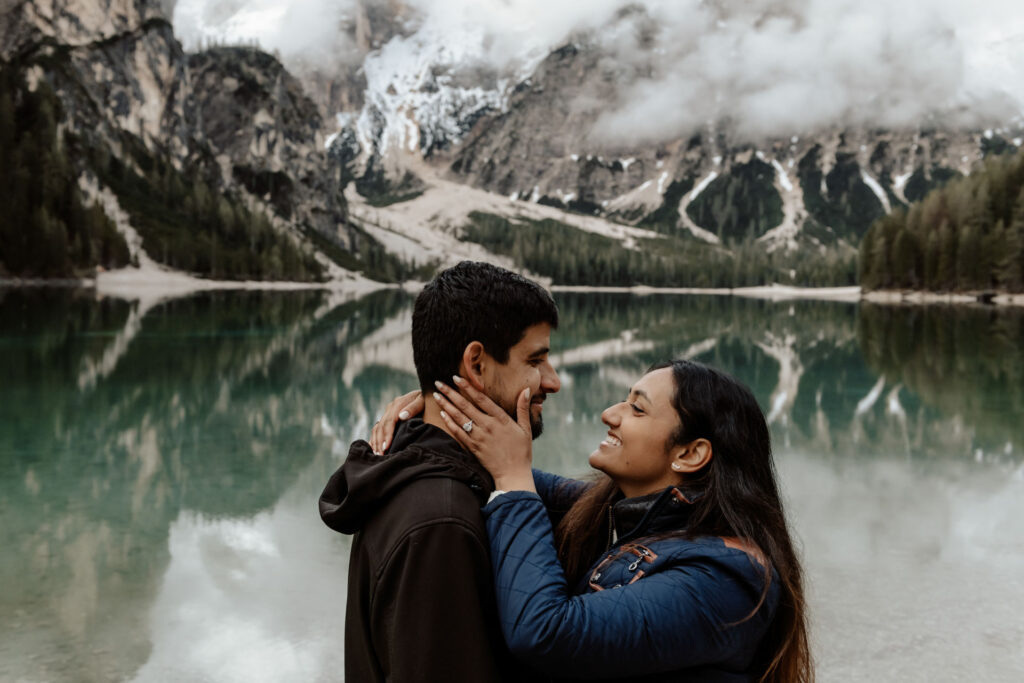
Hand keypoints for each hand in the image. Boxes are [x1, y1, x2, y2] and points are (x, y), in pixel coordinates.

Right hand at [370, 390, 423, 453]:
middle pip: (381, 426)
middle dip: (380, 441)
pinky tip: (374, 448)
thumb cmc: (426, 399)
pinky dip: (374, 438)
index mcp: (397, 404)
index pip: (389, 421)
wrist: (425, 394)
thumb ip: (413, 408)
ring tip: (377, 454)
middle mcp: (390, 408)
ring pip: (377, 428)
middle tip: (380, 455)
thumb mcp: (422, 401)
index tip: (386, 447)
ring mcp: (388, 413)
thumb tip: (401, 416)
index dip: (387, 435)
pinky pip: (377, 428)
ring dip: (376, 441)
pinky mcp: (387, 417)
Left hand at [432, 376, 535, 492]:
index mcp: (501, 419)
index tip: (456, 377)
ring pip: (459, 417)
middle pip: (465, 405)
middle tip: (438, 383)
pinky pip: (458, 432)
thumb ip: (523, 408)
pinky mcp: (473, 448)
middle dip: (451, 393)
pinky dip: (449, 422)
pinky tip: (442, 414)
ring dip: (446, 405)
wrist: (513, 475)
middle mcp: (488, 426)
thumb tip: (525, 390)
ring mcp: (479, 437)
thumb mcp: (526, 428)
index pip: (481, 399)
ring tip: (436, 395)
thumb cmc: (521, 452)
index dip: (467, 387)